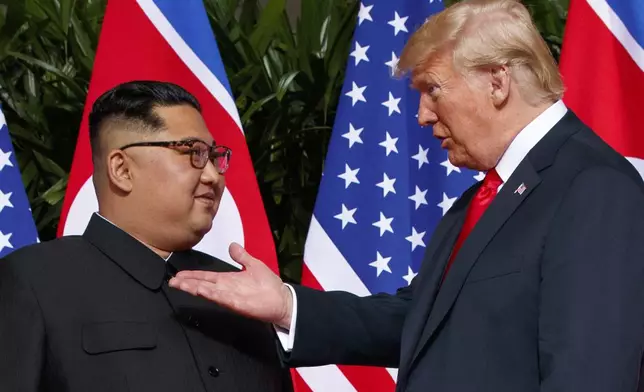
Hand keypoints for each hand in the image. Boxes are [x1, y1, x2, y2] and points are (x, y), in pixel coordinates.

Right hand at [168, 243, 292, 328]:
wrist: (282, 300)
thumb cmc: (269, 285)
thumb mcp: (254, 265)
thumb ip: (241, 257)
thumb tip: (232, 245)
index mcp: (228, 280)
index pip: (206, 276)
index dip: (193, 275)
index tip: (178, 274)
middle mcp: (226, 289)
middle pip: (202, 284)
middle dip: (187, 282)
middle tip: (171, 280)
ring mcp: (230, 297)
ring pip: (208, 291)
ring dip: (193, 288)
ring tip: (179, 284)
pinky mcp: (237, 304)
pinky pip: (221, 298)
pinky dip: (211, 294)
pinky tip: (200, 291)